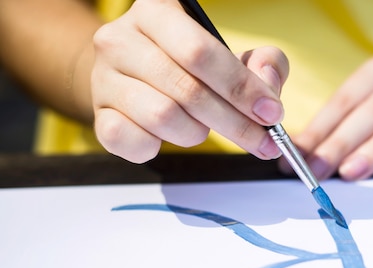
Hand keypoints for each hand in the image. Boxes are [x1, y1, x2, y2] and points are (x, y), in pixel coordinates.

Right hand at [90, 0, 288, 162]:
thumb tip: (268, 88)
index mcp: (157, 11)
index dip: (241, 87)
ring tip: (202, 127)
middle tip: (261, 141)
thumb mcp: (231, 54)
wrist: (131, 77)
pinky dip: (159, 147)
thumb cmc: (188, 66)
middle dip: (234, 122)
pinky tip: (167, 137)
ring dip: (196, 133)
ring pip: (163, 118)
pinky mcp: (98, 114)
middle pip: (187, 90)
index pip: (201, 52)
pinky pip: (133, 141)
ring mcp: (104, 77)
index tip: (271, 112)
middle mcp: (122, 38)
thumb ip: (262, 64)